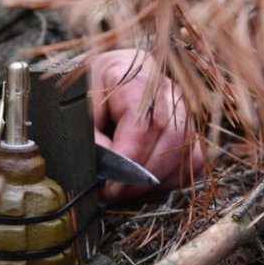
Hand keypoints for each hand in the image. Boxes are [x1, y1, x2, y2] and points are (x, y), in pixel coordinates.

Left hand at [89, 49, 203, 201]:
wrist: (84, 88)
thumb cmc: (76, 99)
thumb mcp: (71, 112)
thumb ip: (89, 138)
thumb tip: (108, 171)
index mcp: (129, 72)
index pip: (144, 118)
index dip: (130, 156)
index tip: (110, 182)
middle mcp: (161, 87)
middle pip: (173, 134)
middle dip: (145, 172)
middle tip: (117, 192)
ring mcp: (179, 106)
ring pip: (188, 149)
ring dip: (158, 178)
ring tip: (127, 190)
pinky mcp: (186, 128)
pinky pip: (193, 159)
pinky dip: (171, 178)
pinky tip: (144, 184)